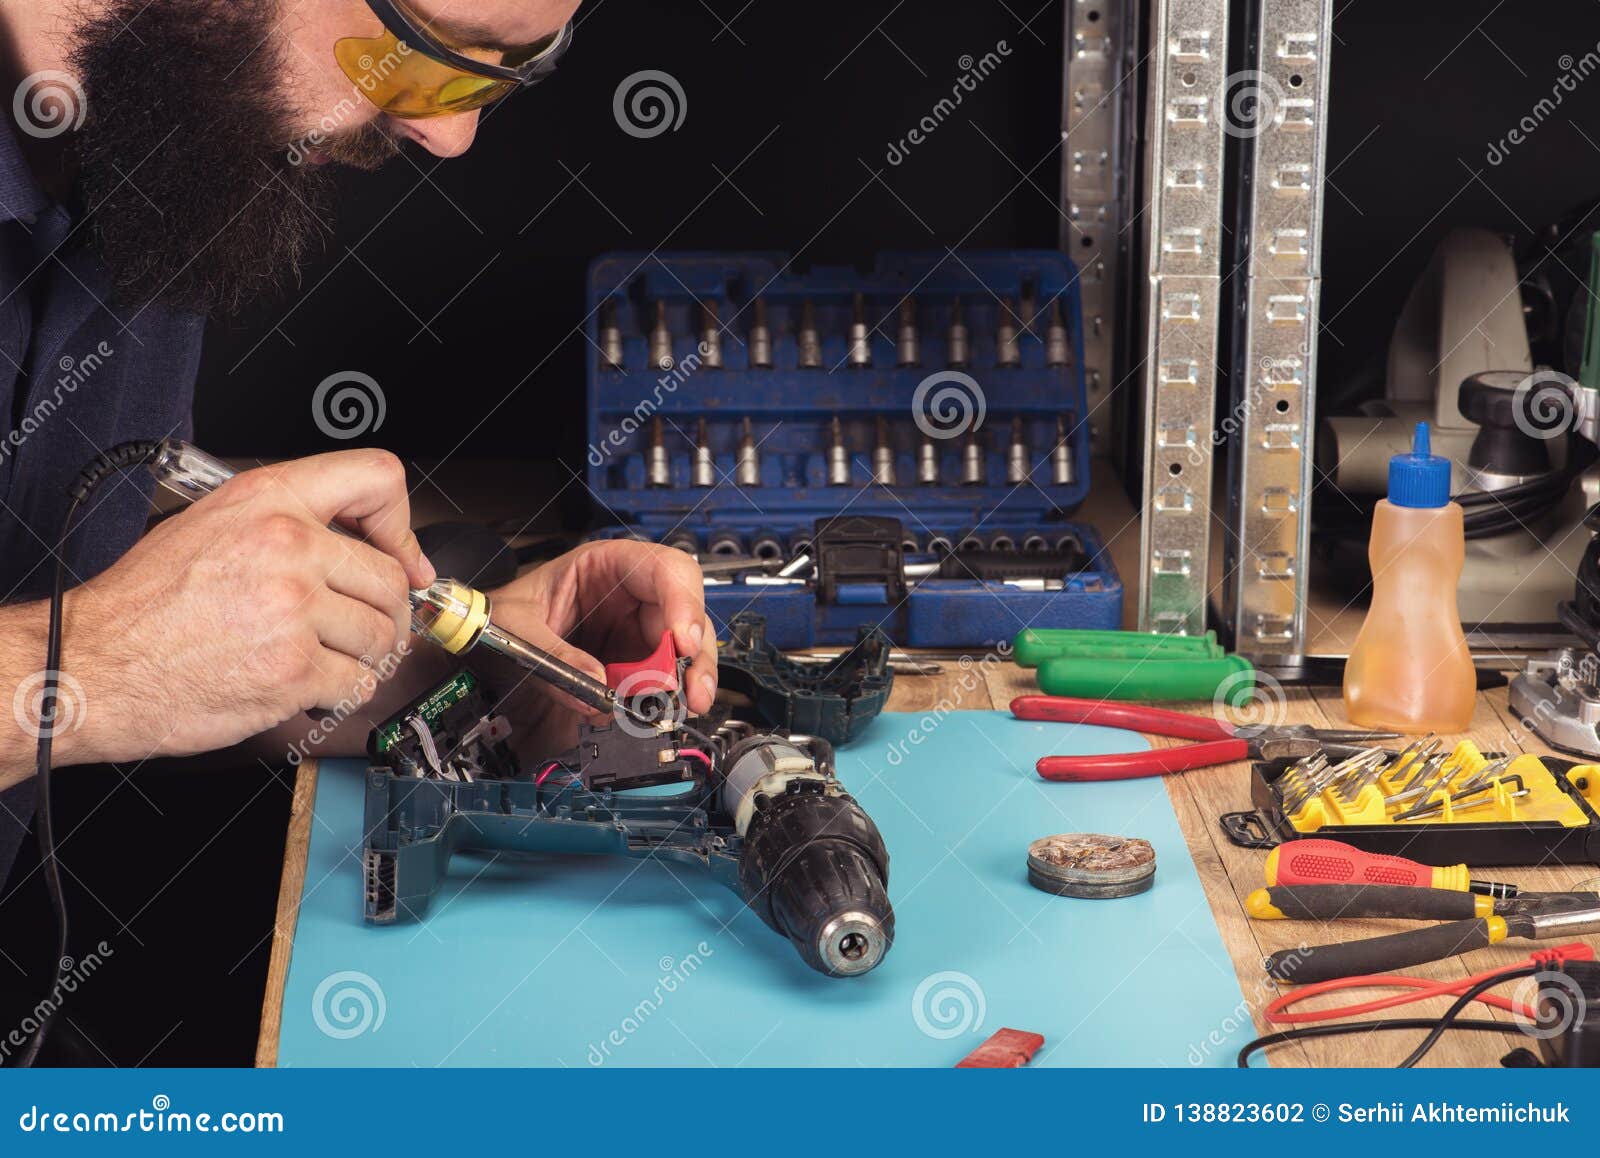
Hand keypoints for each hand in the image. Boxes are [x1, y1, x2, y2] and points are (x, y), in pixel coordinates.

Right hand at [59, 451, 433, 765]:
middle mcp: (287, 546)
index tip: (404, 559)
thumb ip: (284, 523)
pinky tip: (311, 687)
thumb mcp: (209, 525)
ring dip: (365, 657)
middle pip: (389, 579)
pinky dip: (342, 693)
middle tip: (369, 630)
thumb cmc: (142, 604)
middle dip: (387, 614)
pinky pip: (357, 682)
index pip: (377, 479)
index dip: (400, 525)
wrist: (93, 665)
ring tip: (331, 661)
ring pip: (381, 635)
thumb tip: (354, 544)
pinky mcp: (294, 668)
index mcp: (268, 501)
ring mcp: (293, 609)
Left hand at [481, 540, 716, 756]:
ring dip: (689, 680)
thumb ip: (553, 655)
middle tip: (693, 690)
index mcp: (605, 564)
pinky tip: (660, 712)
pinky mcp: (631, 667)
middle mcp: (629, 596)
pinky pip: (660, 682)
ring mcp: (634, 632)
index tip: (683, 640)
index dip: (683, 601)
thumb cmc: (497, 617)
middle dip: (695, 652)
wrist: (478, 644)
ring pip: (684, 650)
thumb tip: (596, 684)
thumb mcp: (514, 627)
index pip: (664, 569)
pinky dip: (666, 700)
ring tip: (684, 705)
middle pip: (685, 614)